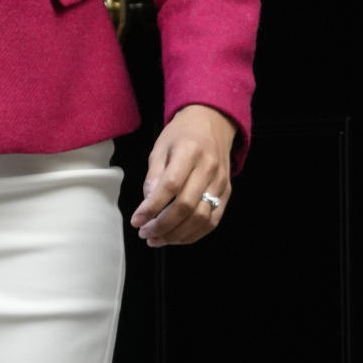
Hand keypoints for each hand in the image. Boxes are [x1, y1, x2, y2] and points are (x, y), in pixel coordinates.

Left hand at [129, 104, 236, 247]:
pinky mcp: (226, 193)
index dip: (152, 207)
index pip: (170, 186)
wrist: (212, 123)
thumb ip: (154, 174)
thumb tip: (147, 202)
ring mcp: (220, 182)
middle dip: (162, 226)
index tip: (136, 220)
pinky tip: (176, 237)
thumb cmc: (182, 134)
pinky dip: (193, 234)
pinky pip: (212, 221)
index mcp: (189, 152)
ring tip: (156, 239)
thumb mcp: (160, 146)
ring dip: (177, 235)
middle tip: (144, 232)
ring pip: (201, 218)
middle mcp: (208, 168)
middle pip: (186, 206)